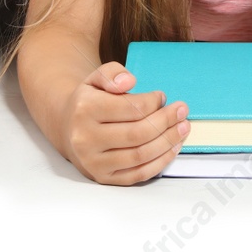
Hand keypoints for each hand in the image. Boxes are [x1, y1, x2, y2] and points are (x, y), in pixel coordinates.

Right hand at [62, 62, 187, 184]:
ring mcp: (94, 162)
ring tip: (183, 127)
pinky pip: (138, 174)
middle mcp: (86, 139)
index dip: (153, 102)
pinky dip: (161, 162)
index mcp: (84, 110)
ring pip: (140, 155)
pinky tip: (173, 147)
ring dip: (168, 142)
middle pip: (137, 133)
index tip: (162, 97)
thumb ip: (112, 73)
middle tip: (182, 111)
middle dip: (166, 122)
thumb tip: (129, 81)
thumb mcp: (95, 78)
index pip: (130, 108)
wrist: (67, 128)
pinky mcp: (103, 178)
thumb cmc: (88, 102)